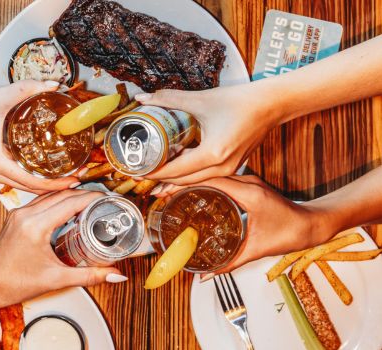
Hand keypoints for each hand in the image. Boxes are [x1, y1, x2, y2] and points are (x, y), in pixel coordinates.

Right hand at [0, 80, 79, 193]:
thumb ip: (27, 89)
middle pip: (33, 189)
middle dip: (58, 185)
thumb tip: (53, 85)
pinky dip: (34, 179)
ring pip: (25, 186)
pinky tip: (46, 169)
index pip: (35, 183)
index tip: (76, 179)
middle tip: (79, 175)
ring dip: (47, 184)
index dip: (58, 184)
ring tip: (67, 175)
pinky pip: (17, 180)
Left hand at [0, 190, 125, 307]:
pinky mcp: (17, 215)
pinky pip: (42, 200)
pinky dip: (59, 201)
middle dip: (86, 195)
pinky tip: (70, 208)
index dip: (93, 198)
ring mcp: (20, 213)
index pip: (71, 202)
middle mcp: (26, 214)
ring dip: (72, 195)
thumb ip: (89, 275)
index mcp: (36, 226)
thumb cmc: (14, 283)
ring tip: (91, 203)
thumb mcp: (56, 280)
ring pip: (51, 195)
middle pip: (63, 194)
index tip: (108, 199)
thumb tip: (114, 274)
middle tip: (104, 201)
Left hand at [135, 83, 278, 184]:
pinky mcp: (232, 166)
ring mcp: (229, 169)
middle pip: (183, 181)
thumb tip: (143, 98)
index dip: (153, 173)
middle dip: (160, 180)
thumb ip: (169, 99)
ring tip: (153, 180)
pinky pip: (205, 176)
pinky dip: (188, 176)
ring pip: (194, 181)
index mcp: (212, 154)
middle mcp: (221, 167)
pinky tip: (176, 173)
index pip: (175, 171)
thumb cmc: (240, 101)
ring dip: (174, 180)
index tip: (135, 173)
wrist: (271, 104)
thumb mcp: (200, 99)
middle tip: (139, 177)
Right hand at [156, 176, 333, 278]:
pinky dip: (206, 184)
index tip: (167, 191)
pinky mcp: (250, 184)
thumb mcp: (257, 249)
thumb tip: (207, 274)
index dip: (186, 185)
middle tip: (163, 192)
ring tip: (174, 191)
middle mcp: (247, 181)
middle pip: (208, 174)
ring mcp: (249, 181)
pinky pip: (222, 179)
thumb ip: (230, 262)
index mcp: (249, 192)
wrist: (312, 224)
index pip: (210, 181)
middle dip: (184, 181)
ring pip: (214, 174)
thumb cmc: (290, 233)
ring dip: (194, 180)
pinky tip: (196, 193)